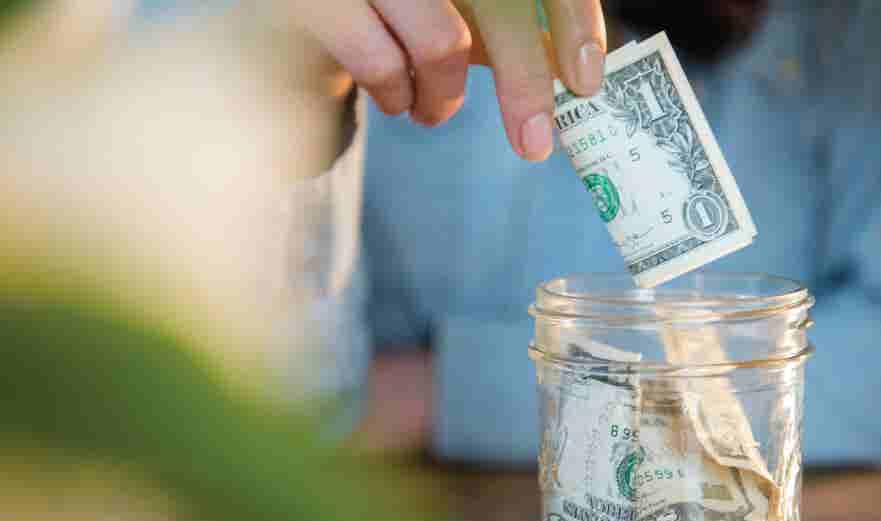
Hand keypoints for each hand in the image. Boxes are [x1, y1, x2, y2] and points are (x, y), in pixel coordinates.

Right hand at [302, 0, 605, 161]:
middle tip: (536, 144)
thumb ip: (505, 29)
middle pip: (502, 7)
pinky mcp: (315, 0)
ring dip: (444, 98)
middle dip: (526, 84)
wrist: (291, 14)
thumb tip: (573, 70)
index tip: (586, 80)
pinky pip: (382, 63)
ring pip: (443, 43)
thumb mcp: (451, 7)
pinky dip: (396, 96)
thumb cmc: (386, 9)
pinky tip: (393, 99)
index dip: (573, 21)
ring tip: (434, 112)